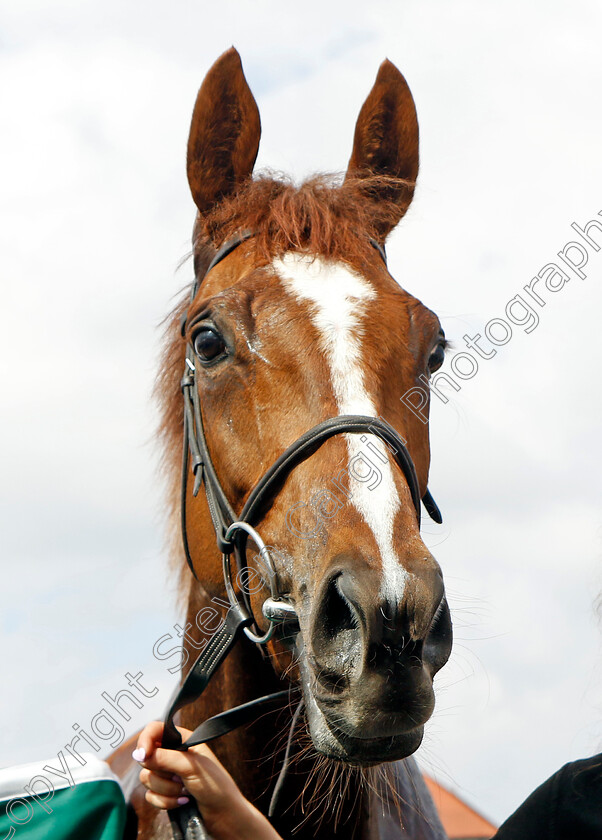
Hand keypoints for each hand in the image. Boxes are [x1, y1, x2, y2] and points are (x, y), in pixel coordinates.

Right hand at [134, 721, 281, 839]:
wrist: (224, 815)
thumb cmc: (216, 786)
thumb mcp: (192, 767)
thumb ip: (166, 757)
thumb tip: (140, 754)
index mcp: (183, 741)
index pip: (155, 730)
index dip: (145, 741)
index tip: (144, 756)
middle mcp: (173, 756)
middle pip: (148, 758)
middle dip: (163, 773)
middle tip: (180, 777)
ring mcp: (168, 775)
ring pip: (147, 779)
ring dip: (167, 789)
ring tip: (186, 790)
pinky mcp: (164, 794)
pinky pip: (150, 796)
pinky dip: (165, 801)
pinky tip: (183, 801)